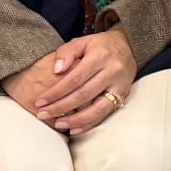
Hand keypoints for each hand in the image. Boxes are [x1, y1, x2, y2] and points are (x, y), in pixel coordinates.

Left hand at [23, 27, 137, 133]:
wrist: (130, 46)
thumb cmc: (101, 45)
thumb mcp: (83, 41)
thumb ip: (67, 52)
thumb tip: (56, 70)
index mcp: (100, 56)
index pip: (74, 78)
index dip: (56, 92)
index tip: (40, 101)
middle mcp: (112, 72)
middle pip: (84, 95)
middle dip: (61, 107)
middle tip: (43, 114)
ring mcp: (119, 86)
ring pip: (97, 108)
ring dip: (76, 120)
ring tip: (58, 124)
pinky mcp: (123, 96)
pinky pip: (106, 114)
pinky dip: (90, 124)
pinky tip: (75, 129)